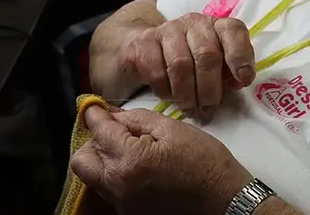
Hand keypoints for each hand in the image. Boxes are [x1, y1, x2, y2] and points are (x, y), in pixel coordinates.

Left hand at [72, 106, 252, 214]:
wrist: (225, 201)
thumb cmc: (204, 161)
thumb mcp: (171, 128)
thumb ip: (134, 119)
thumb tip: (111, 115)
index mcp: (129, 161)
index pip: (97, 130)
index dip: (94, 112)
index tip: (95, 105)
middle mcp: (118, 188)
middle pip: (83, 160)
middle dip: (93, 141)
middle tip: (114, 131)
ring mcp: (123, 205)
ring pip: (94, 177)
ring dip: (104, 159)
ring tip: (130, 149)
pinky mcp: (130, 214)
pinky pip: (110, 190)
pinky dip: (116, 175)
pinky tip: (139, 167)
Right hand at [120, 13, 254, 119]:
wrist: (147, 53)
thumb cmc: (190, 65)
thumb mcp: (216, 68)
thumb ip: (229, 73)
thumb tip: (238, 81)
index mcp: (216, 26)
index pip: (233, 31)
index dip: (240, 55)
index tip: (243, 80)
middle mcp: (193, 22)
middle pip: (206, 54)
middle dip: (209, 88)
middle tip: (208, 109)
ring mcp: (166, 30)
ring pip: (180, 64)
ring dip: (187, 94)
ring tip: (190, 108)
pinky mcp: (142, 43)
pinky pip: (156, 71)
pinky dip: (165, 91)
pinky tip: (169, 97)